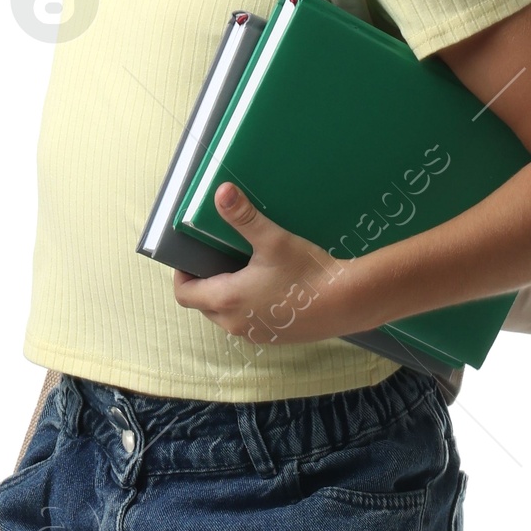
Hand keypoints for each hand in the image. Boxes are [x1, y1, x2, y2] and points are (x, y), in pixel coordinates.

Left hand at [172, 181, 361, 351]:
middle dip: (205, 283)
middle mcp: (235, 324)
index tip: (192, 255)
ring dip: (226, 296)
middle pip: (203, 305)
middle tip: (219, 257)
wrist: (349, 302)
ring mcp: (255, 335)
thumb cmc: (308, 272)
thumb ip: (244, 217)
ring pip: (225, 316)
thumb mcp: (273, 240)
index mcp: (227, 300)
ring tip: (243, 270)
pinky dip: (247, 307)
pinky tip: (268, 287)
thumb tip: (221, 191)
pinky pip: (247, 323)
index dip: (182, 275)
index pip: (184, 294)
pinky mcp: (273, 338)